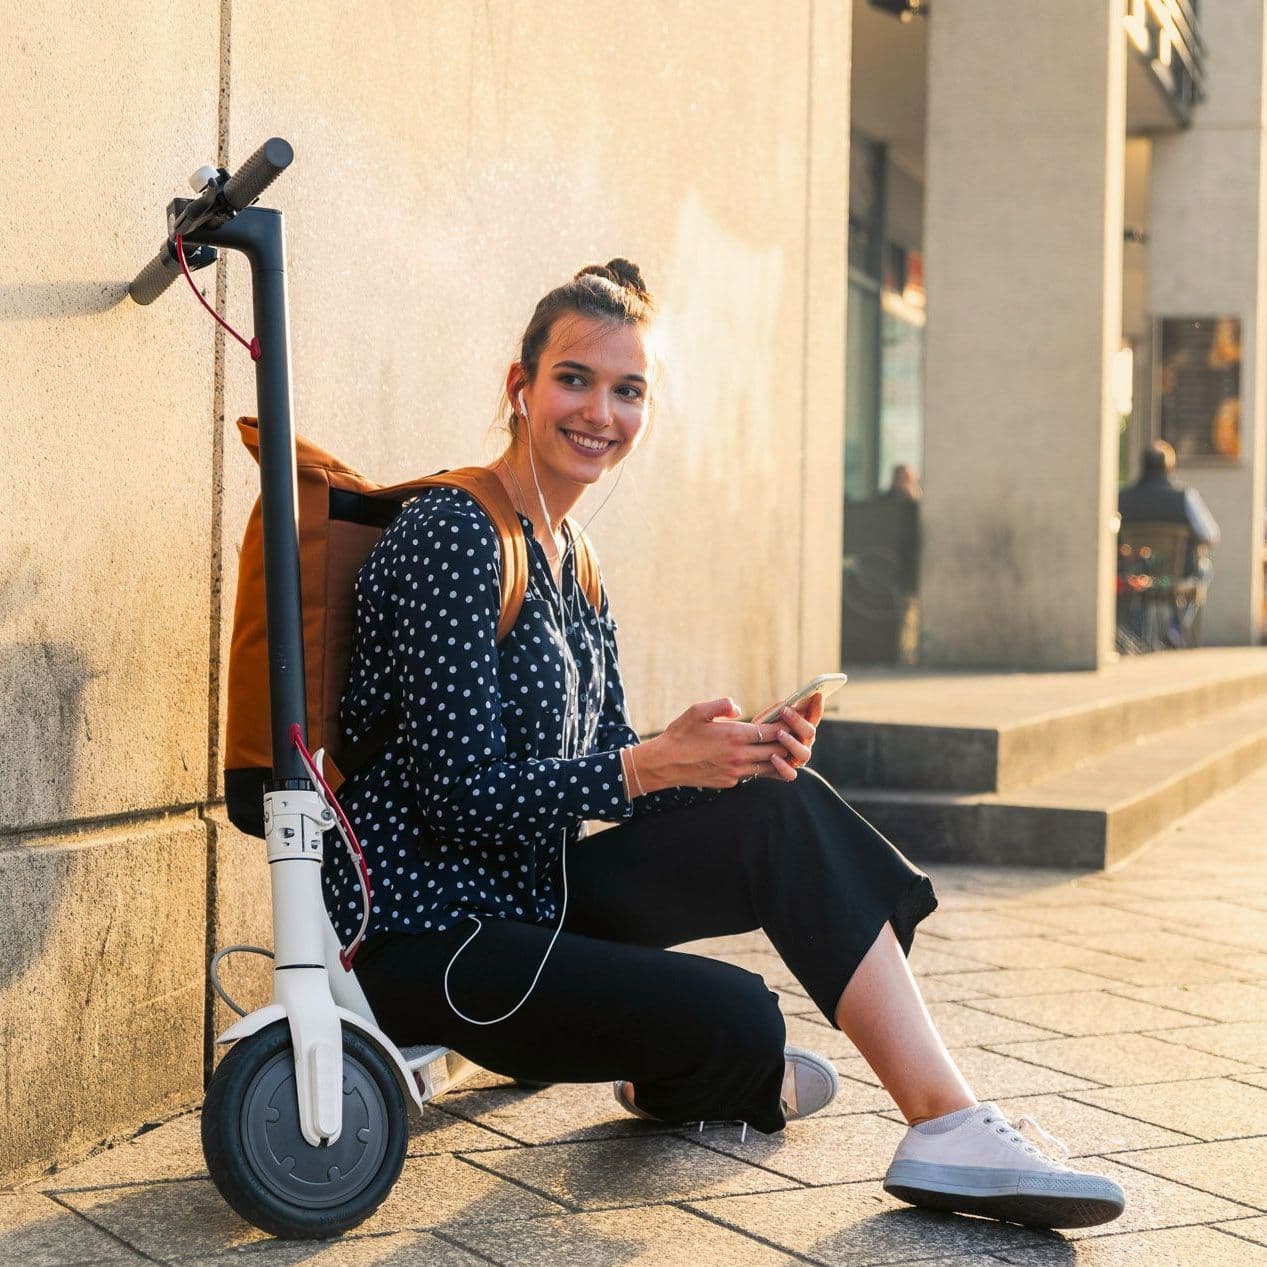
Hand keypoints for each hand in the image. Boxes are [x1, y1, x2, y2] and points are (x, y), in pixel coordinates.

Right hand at [636, 697, 787, 789]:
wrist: (664, 764)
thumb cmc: (680, 734)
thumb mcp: (698, 711)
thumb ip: (722, 705)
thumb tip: (738, 708)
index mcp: (734, 736)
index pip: (773, 731)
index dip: (785, 724)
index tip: (790, 718)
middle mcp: (739, 756)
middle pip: (777, 750)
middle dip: (787, 741)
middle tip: (791, 732)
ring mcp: (736, 772)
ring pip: (769, 767)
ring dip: (776, 757)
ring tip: (778, 746)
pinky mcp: (730, 782)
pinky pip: (753, 775)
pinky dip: (759, 766)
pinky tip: (757, 757)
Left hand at [753, 691, 822, 781]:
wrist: (746, 750)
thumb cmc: (761, 729)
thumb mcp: (770, 716)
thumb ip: (782, 709)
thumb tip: (794, 700)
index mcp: (803, 728)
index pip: (814, 716)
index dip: (817, 706)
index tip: (816, 695)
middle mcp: (804, 743)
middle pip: (810, 732)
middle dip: (798, 720)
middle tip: (785, 710)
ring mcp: (797, 759)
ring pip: (804, 754)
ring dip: (792, 742)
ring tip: (779, 734)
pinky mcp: (786, 773)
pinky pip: (790, 774)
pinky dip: (783, 766)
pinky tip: (773, 757)